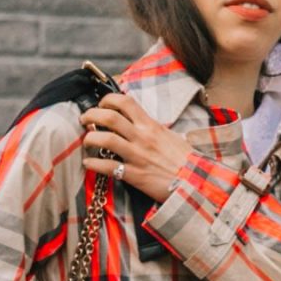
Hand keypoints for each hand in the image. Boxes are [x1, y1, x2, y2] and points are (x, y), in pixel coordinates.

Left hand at [80, 92, 208, 205]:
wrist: (196, 182)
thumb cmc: (185, 161)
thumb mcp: (170, 137)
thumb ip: (152, 130)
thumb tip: (139, 124)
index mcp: (151, 125)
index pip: (125, 102)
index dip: (108, 99)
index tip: (101, 104)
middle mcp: (142, 137)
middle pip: (110, 116)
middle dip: (91, 115)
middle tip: (84, 119)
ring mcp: (137, 155)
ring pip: (105, 139)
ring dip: (89, 138)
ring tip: (86, 141)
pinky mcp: (134, 175)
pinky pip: (107, 167)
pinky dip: (93, 164)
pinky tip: (88, 162)